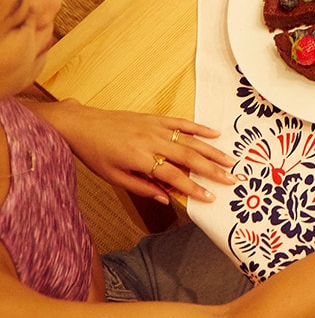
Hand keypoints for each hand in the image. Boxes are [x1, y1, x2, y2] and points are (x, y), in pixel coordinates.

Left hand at [39, 100, 235, 204]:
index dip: (193, 188)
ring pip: (190, 140)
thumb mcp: (113, 177)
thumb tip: (166, 199)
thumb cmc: (95, 153)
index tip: (210, 197)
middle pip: (189, 157)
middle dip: (212, 170)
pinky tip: (215, 134)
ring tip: (230, 160)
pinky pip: (182, 123)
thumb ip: (142, 188)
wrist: (82, 125)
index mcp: (140, 158)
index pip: (173, 176)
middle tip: (231, 179)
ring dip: (212, 151)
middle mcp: (152, 141)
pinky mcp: (155, 118)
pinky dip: (200, 128)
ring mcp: (155, 128)